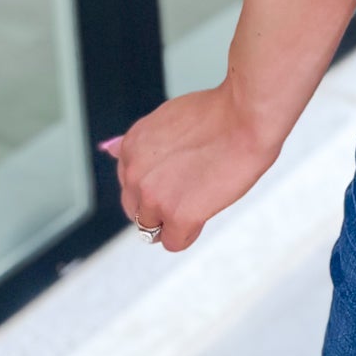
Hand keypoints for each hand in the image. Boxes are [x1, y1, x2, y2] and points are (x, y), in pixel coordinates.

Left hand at [100, 84, 281, 252]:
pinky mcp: (178, 216)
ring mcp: (154, 197)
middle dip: (160, 203)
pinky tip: (205, 212)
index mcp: (131, 146)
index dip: (158, 182)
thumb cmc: (219, 113)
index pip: (130, 184)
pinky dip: (189, 233)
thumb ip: (141, 143)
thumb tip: (108, 149)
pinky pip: (174, 242)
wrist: (247, 116)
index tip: (179, 174)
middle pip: (137, 209)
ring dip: (173, 219)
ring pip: (152, 229)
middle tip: (192, 186)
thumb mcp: (167, 118)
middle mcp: (135, 173)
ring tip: (201, 197)